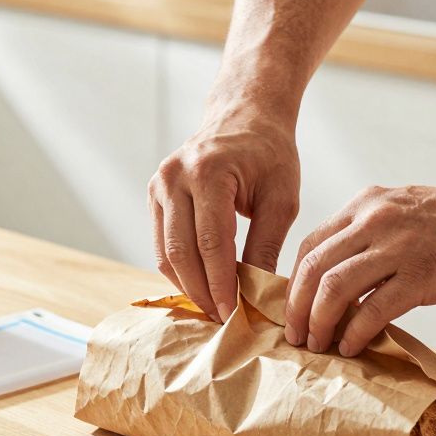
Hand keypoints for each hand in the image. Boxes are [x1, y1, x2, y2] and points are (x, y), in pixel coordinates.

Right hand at [148, 119, 299, 321]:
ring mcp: (159, 185)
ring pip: (165, 252)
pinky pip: (161, 243)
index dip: (221, 284)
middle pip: (181, 252)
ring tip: (213, 306)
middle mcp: (175, 177)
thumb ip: (266, 246)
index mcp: (208, 172)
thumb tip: (258, 295)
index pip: (211, 243)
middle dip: (202, 291)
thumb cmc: (270, 155)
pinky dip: (179, 269)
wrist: (245, 117)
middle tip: (222, 318)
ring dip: (188, 285)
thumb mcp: (281, 199)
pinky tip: (201, 284)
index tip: (233, 314)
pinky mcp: (154, 195)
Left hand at [284, 182, 435, 355]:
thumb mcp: (409, 213)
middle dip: (296, 309)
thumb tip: (341, 279)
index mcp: (369, 203)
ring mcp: (400, 246)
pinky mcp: (425, 275)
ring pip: (333, 289)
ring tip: (318, 346)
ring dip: (319, 324)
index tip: (293, 311)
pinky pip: (372, 310)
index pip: (310, 244)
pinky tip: (352, 348)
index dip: (294, 283)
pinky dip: (354, 334)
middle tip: (295, 337)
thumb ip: (372, 237)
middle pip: (313, 268)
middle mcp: (376, 219)